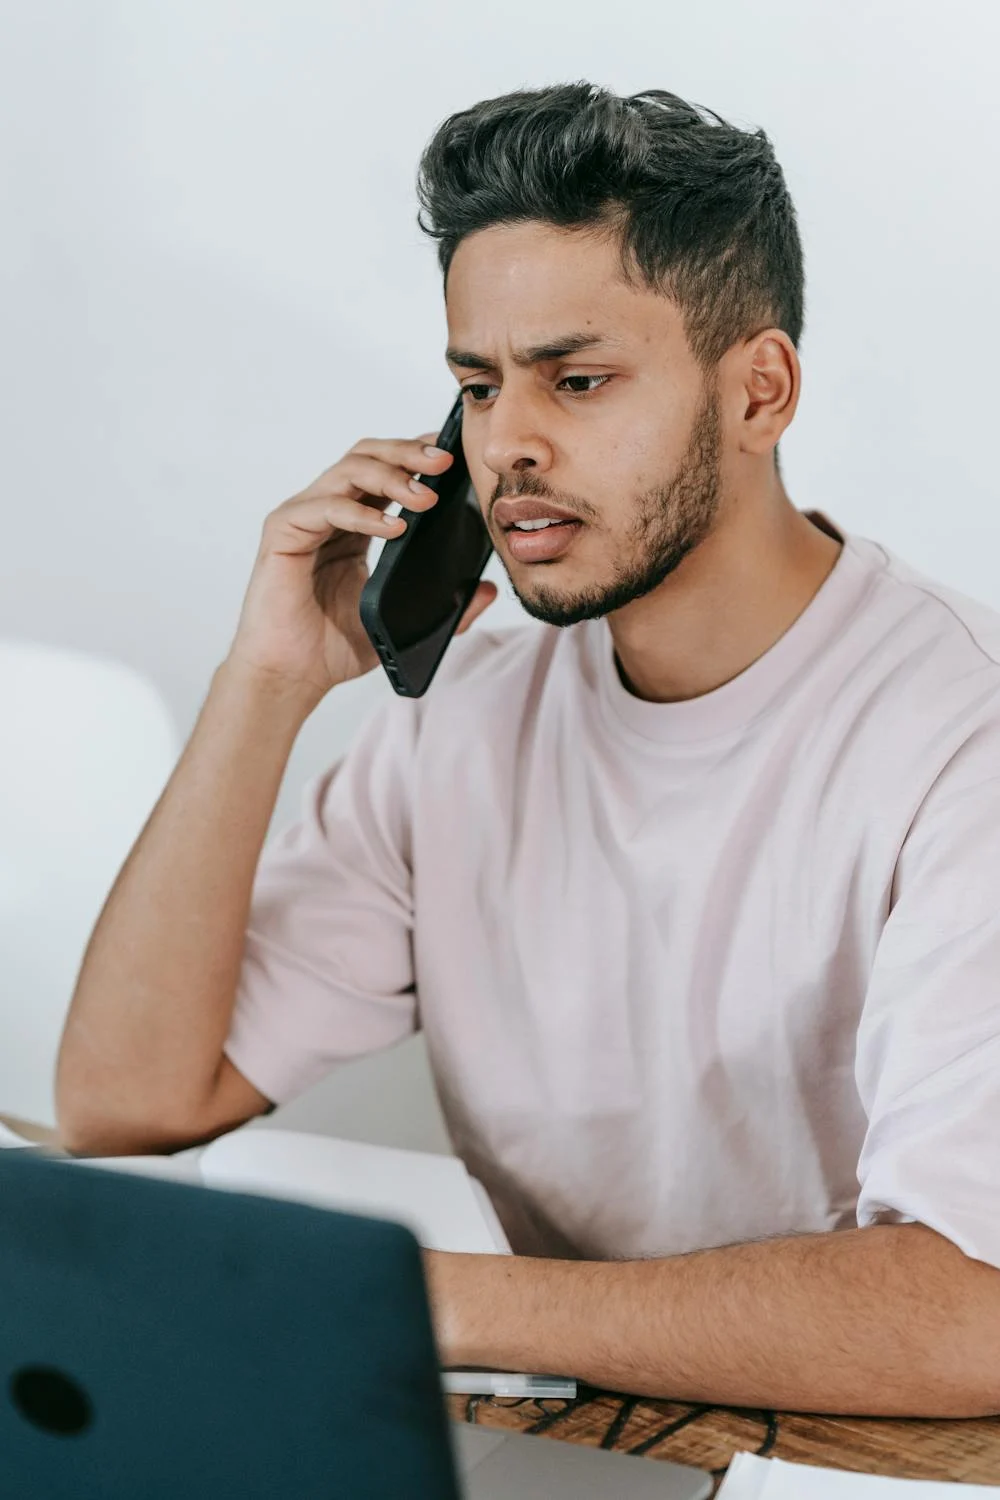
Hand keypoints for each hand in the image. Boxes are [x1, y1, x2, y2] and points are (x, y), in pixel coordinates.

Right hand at [226, 430, 497, 706]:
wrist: (291, 676)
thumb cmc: (334, 648)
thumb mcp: (402, 624)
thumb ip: (447, 609)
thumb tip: (488, 591)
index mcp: (354, 524)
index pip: (385, 470)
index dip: (417, 455)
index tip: (455, 454)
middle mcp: (327, 511)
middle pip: (367, 456)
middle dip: (409, 453)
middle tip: (446, 463)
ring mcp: (303, 517)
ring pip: (348, 470)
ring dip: (392, 478)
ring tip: (427, 498)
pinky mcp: (283, 532)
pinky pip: (325, 507)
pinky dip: (363, 513)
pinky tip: (395, 528)